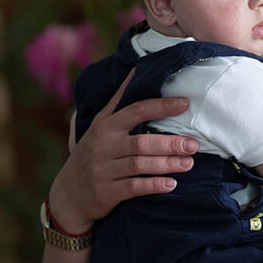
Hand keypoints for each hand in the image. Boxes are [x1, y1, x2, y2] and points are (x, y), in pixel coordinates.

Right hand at [47, 70, 197, 233]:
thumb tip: (136, 68)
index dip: (161, 106)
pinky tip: (171, 184)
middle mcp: (103, 145)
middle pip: (142, 142)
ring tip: (189, 163)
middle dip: (170, 143)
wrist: (69, 193)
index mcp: (105, 126)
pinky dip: (154, 185)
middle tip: (194, 144)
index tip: (185, 103)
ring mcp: (104, 169)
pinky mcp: (106, 192)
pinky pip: (134, 187)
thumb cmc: (92, 153)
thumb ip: (118, 100)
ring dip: (167, 164)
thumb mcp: (99, 125)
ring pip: (140, 164)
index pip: (136, 110)